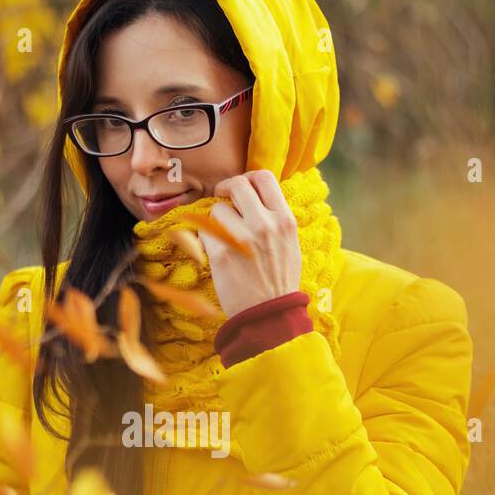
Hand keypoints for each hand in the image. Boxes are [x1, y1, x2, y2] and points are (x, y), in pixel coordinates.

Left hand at [198, 169, 301, 318]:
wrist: (269, 316)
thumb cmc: (279, 282)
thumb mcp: (290, 245)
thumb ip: (275, 220)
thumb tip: (255, 199)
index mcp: (284, 220)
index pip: (264, 177)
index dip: (247, 178)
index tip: (239, 190)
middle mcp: (265, 225)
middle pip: (238, 185)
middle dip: (225, 189)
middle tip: (221, 200)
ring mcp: (242, 239)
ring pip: (217, 209)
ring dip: (215, 220)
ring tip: (222, 238)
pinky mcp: (222, 255)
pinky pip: (204, 232)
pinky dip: (204, 238)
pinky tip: (214, 251)